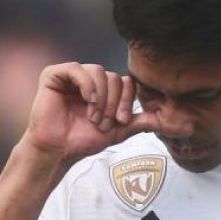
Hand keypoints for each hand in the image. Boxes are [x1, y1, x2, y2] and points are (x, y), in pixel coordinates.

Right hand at [22, 62, 162, 165]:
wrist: (60, 150)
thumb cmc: (83, 140)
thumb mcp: (118, 131)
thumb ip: (140, 122)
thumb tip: (166, 121)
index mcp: (103, 89)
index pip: (124, 81)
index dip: (126, 100)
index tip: (120, 121)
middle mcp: (88, 79)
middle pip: (113, 77)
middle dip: (112, 103)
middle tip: (103, 123)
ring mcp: (71, 75)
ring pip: (99, 71)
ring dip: (100, 98)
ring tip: (92, 117)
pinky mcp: (54, 75)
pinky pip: (77, 69)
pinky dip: (86, 85)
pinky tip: (86, 100)